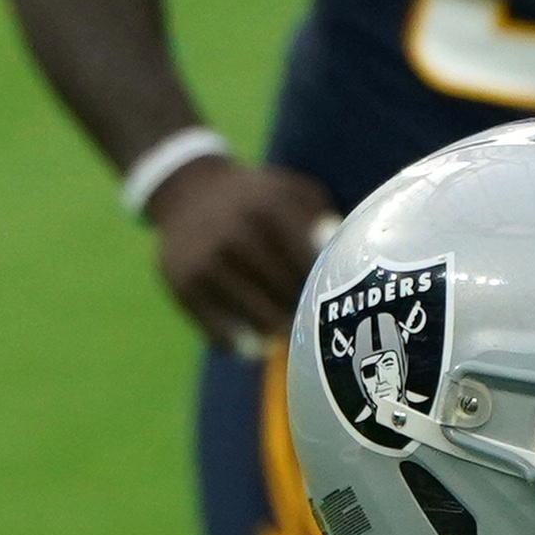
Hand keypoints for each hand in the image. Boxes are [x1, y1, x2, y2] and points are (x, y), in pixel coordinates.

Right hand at [145, 156, 338, 355]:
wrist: (188, 191)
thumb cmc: (257, 200)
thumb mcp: (293, 193)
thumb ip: (324, 221)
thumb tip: (349, 262)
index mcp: (271, 207)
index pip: (312, 267)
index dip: (325, 288)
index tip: (331, 295)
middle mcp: (237, 233)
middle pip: (289, 296)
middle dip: (304, 311)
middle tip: (312, 319)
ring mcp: (208, 262)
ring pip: (262, 320)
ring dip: (279, 330)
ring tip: (287, 327)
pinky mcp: (185, 286)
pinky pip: (225, 335)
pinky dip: (244, 343)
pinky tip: (256, 340)